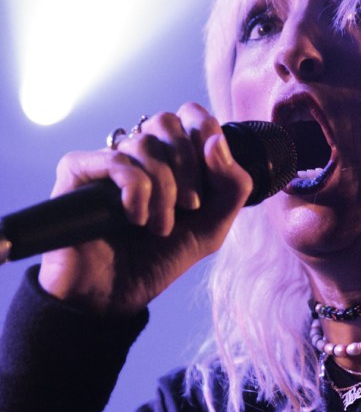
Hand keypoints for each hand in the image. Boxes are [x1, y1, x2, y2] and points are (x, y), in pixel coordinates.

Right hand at [38, 103, 252, 315]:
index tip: (213, 175)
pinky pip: (116, 161)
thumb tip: (216, 140)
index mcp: (170, 156)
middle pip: (167, 121)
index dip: (206, 134)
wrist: (117, 295)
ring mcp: (106, 159)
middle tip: (190, 207)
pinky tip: (135, 218)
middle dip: (188, 166)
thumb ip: (232, 186)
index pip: (191, 115)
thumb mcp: (212, 227)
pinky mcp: (77, 171)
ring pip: (145, 144)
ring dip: (163, 190)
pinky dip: (137, 191)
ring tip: (160, 227)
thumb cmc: (160, 258)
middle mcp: (137, 152)